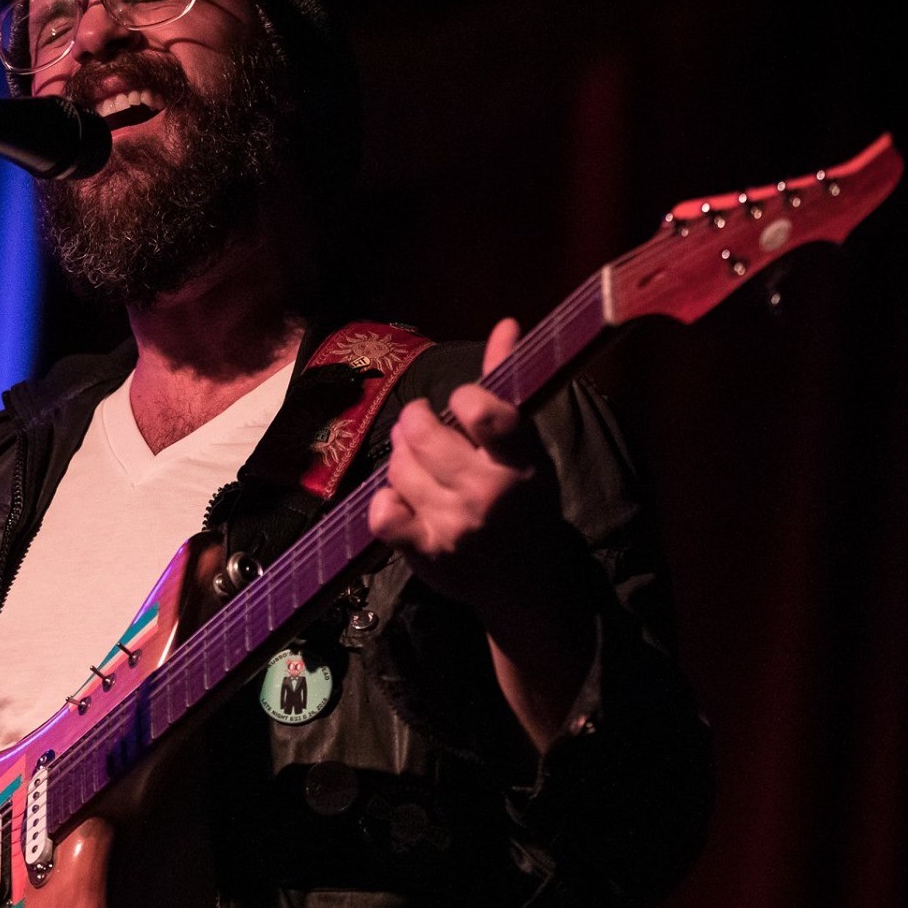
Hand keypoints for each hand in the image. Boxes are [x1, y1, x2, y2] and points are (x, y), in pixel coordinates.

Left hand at [367, 318, 566, 623]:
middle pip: (421, 433)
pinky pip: (382, 512)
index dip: (462, 397)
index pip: (482, 408)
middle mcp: (488, 493)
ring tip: (420, 466)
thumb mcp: (525, 446)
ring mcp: (454, 525)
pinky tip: (405, 499)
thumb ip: (506, 385)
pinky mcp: (425, 552)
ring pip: (398, 467)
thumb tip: (505, 324)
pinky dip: (386, 499)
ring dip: (402, 459)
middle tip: (424, 429)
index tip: (463, 405)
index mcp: (519, 461)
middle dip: (416, 422)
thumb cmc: (524, 502)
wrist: (526, 583)